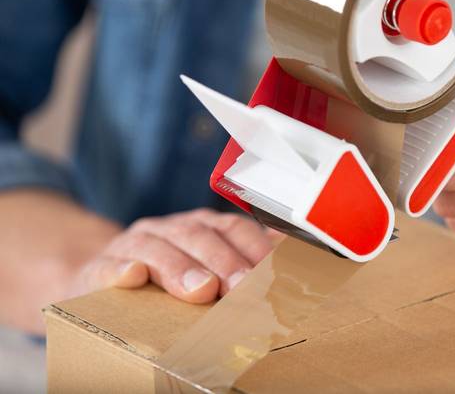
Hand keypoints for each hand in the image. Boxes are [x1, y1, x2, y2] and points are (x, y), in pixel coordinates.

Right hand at [73, 208, 281, 302]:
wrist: (99, 277)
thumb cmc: (169, 278)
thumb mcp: (208, 267)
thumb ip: (247, 261)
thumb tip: (293, 257)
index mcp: (202, 228)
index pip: (234, 229)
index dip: (254, 249)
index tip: (273, 276)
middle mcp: (170, 229)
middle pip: (200, 237)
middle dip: (225, 262)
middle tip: (242, 288)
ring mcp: (133, 245)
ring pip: (158, 248)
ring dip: (181, 269)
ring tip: (201, 291)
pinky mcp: (97, 267)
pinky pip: (108, 266)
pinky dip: (120, 270)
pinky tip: (133, 278)